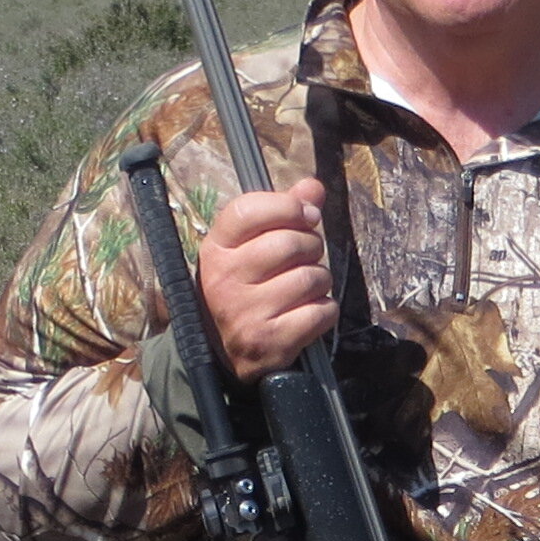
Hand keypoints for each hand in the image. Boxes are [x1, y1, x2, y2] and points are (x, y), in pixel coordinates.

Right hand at [191, 179, 334, 374]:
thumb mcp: (245, 248)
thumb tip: (313, 187)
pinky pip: (321, 311)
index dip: (288, 206)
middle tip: (305, 258)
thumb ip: (280, 213)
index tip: (306, 214)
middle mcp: (225, 279)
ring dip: (320, 280)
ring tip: (304, 288)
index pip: (250, 209)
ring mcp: (246, 313)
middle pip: (291, 242)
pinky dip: (324, 310)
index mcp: (215, 249)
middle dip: (312, 246)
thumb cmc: (241, 289)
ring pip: (312, 277)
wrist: (222, 353)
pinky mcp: (271, 342)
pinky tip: (307, 312)